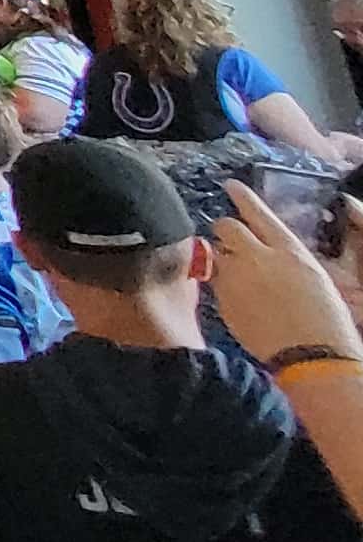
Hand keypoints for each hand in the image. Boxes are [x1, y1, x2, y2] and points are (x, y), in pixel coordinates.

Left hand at [212, 184, 362, 368]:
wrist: (312, 355)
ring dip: (222, 257)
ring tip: (237, 273)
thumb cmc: (327, 319)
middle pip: (226, 226)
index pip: (259, 213)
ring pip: (215, 252)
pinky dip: (222, 283)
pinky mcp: (223, 301)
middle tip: (234, 242)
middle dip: (227, 230)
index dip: (242, 197)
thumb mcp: (313, 278)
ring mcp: (236, 279)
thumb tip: (268, 254)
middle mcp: (258, 257)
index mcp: (289, 250)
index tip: (230, 186)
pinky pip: (215, 282)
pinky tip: (238, 297)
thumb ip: (285, 260)